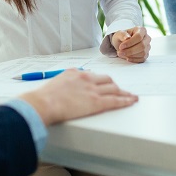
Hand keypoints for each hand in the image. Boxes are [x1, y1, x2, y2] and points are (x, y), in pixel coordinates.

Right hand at [20, 70, 136, 124]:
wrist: (44, 103)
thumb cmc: (45, 97)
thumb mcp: (56, 83)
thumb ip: (66, 83)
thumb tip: (69, 89)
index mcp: (77, 73)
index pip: (94, 75)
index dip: (102, 81)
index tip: (105, 84)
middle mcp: (87, 78)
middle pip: (107, 80)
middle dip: (114, 85)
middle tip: (119, 90)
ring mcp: (93, 90)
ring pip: (114, 89)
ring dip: (123, 92)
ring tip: (130, 96)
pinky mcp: (96, 102)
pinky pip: (115, 100)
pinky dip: (125, 100)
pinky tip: (131, 101)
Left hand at [111, 26, 150, 62]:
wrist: (123, 44)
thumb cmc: (122, 37)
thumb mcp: (119, 34)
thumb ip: (122, 35)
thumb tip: (127, 38)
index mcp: (141, 30)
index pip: (139, 36)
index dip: (130, 42)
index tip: (121, 46)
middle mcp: (147, 38)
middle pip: (142, 45)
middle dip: (130, 50)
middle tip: (120, 52)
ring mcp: (147, 46)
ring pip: (143, 53)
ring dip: (131, 55)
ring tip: (122, 54)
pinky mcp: (146, 54)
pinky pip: (142, 58)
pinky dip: (134, 59)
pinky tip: (127, 57)